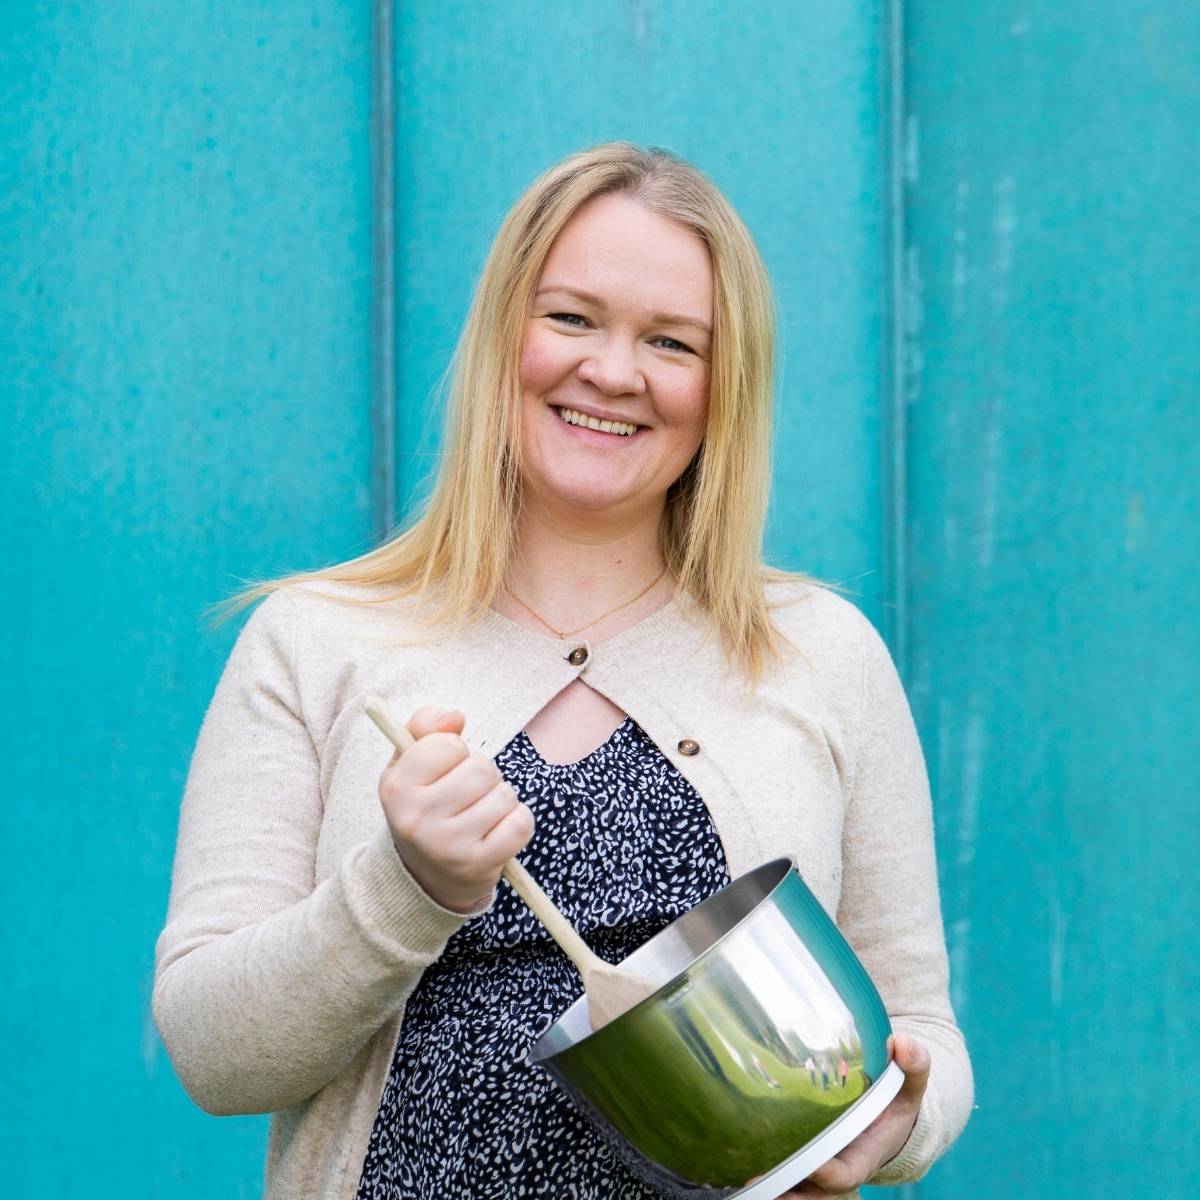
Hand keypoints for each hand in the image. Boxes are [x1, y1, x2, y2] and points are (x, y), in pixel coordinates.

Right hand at [377, 706, 534, 913]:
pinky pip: (521, 823)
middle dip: (483, 776)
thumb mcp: (410, 763)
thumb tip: (455, 716)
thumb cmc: (425, 805)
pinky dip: (518, 822)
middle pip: (482, 768)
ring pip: (505, 795)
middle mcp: (416, 818)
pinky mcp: (478, 864)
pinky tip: (498, 831)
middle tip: (467, 795)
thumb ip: (426, 726)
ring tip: (480, 815)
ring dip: (501, 799)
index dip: (456, 751)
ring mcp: (447, 845)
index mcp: (396, 788)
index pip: (448, 744)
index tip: (446, 769)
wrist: (425, 877)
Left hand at [747, 1033, 929, 1196]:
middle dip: (786, 1193)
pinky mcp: (801, 1161)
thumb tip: (903, 1043)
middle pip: (811, 1194)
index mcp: (862, 1156)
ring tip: (739, 1181)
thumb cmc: (895, 1102)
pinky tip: (730, 1166)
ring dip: (769, 1189)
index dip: (827, 1171)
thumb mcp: (910, 1084)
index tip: (811, 1163)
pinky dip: (763, 1176)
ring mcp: (817, 1170)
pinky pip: (782, 1177)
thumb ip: (914, 1065)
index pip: (843, 1174)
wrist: (885, 1118)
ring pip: (793, 1191)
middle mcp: (836, 1168)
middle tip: (754, 1183)